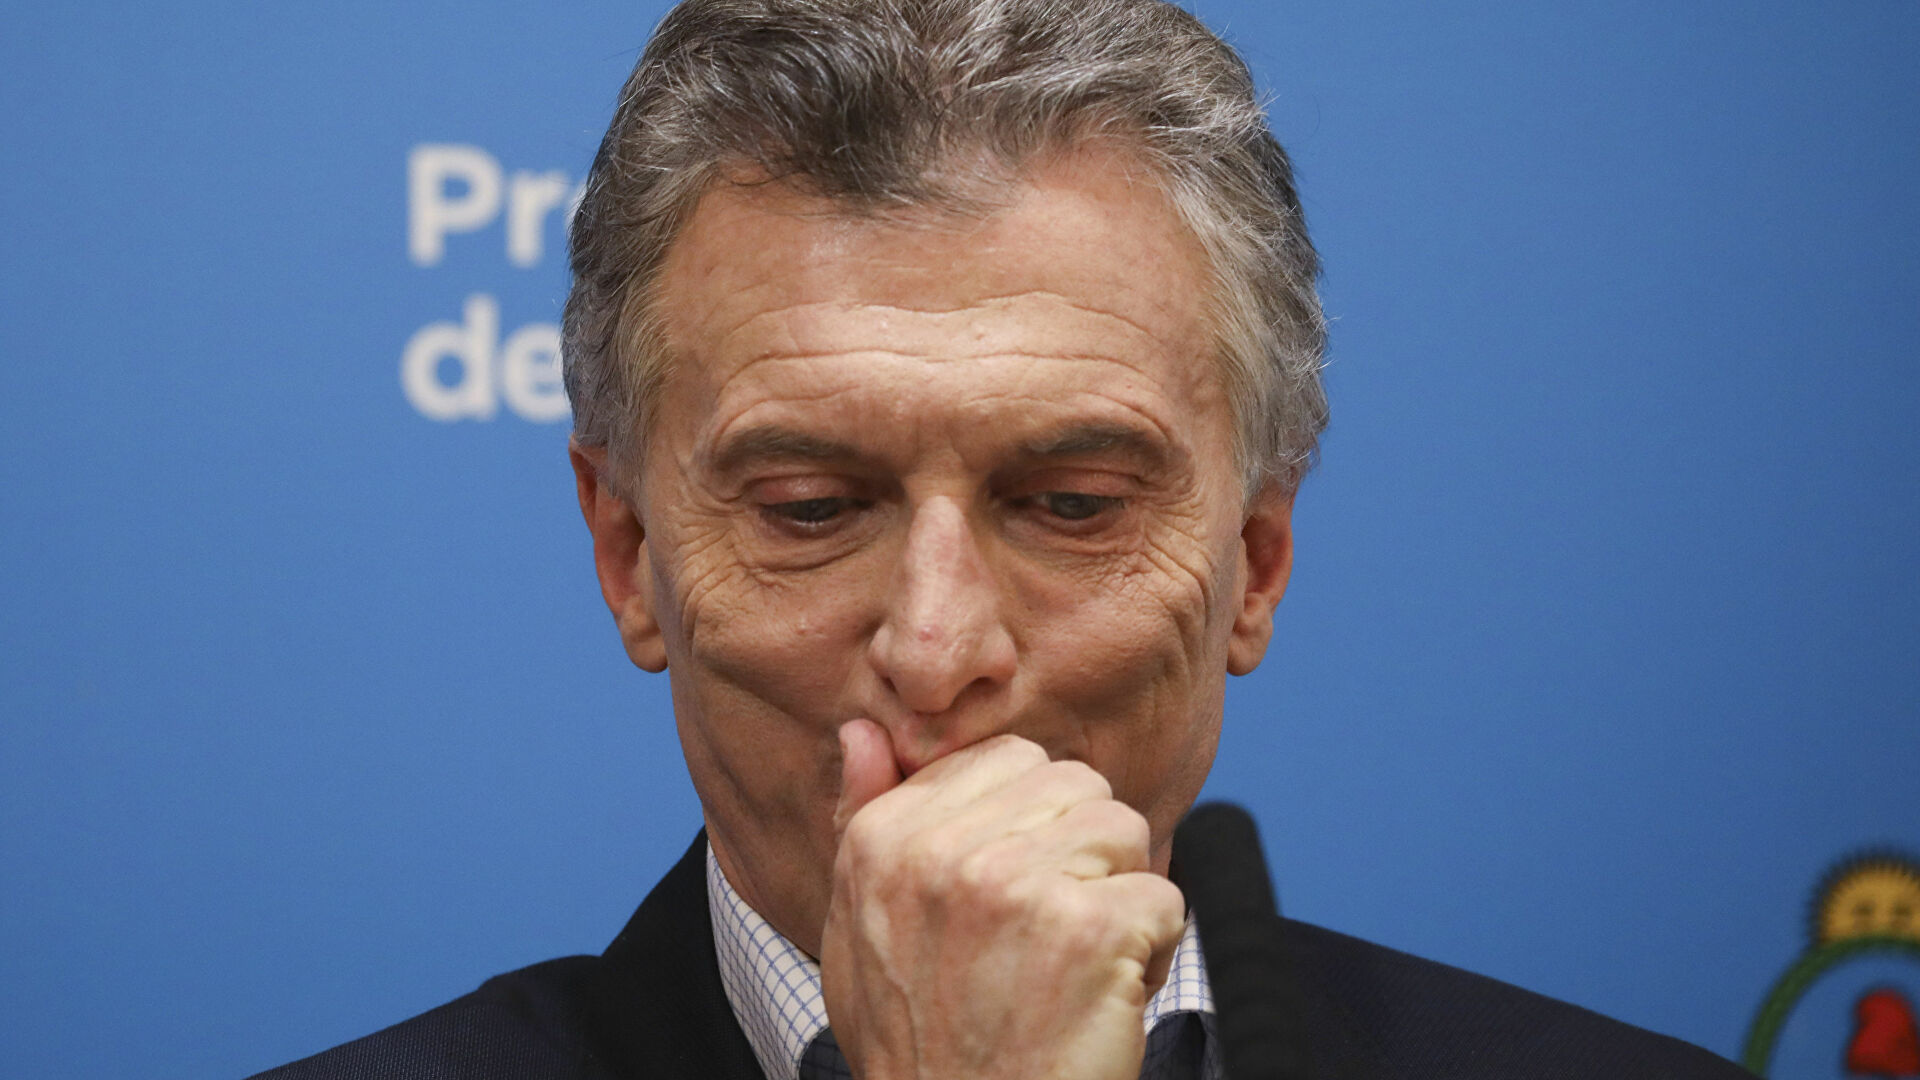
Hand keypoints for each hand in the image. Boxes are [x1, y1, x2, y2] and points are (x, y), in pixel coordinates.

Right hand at [819, 720, 1186, 1079]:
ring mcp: (1017, 888)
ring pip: (1125, 829)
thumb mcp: (859, 928)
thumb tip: (862, 729)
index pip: (1009, 760)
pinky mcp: (1089, 931)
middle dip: (1084, 853)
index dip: (1034, 823)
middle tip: (1050, 936)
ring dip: (1120, 897)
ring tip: (1079, 964)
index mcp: (885, 838)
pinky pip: (1164, 896)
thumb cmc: (918, 1039)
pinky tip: (1106, 997)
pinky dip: (1154, 951)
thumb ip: (864, 816)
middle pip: (1075, 784)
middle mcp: (942, 852)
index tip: (1015, 893)